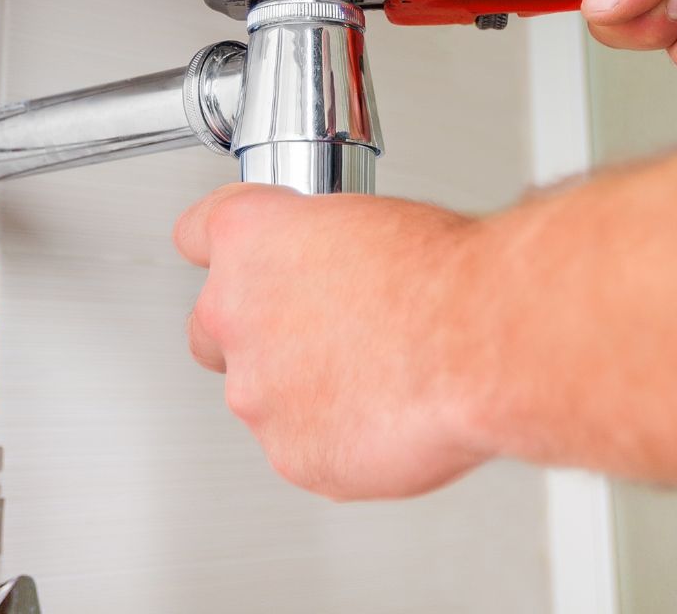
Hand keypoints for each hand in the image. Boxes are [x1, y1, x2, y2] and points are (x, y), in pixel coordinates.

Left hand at [175, 184, 491, 498]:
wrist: (479, 342)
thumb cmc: (443, 275)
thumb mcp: (375, 222)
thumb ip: (327, 251)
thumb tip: (336, 269)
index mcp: (249, 237)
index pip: (197, 234)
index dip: (231, 252)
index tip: (247, 261)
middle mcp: (234, 313)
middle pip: (211, 328)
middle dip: (254, 334)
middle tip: (319, 334)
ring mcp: (257, 392)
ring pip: (260, 396)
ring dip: (303, 390)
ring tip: (378, 377)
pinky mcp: (291, 454)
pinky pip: (303, 448)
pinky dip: (338, 438)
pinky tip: (387, 415)